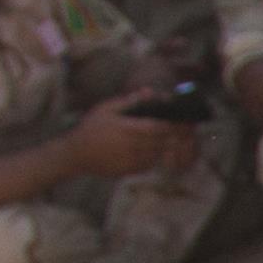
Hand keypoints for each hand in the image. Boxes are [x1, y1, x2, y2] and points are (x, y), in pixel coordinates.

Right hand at [69, 102, 199, 181]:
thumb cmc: (91, 127)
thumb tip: (150, 91)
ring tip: (171, 139)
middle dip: (175, 136)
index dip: (173, 125)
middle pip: (161, 142)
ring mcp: (131, 160)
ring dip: (166, 147)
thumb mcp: (107, 109)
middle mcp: (131, 146)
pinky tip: (153, 149)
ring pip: (157, 154)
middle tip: (186, 130)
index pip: (158, 127)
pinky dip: (155, 156)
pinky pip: (149, 164)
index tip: (183, 120)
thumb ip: (130, 101)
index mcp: (127, 128)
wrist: (76, 154)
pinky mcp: (129, 171)